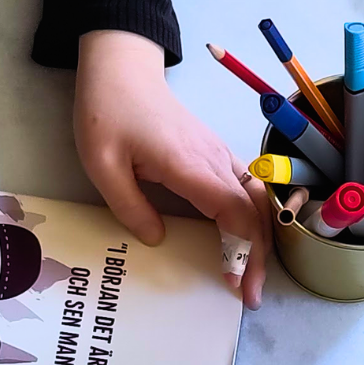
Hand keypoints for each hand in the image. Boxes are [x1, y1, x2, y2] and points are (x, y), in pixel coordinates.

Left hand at [74, 29, 270, 307]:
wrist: (121, 69)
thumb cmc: (107, 113)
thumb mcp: (102, 165)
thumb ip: (130, 207)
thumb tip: (158, 240)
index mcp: (188, 164)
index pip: (233, 211)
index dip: (241, 249)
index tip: (235, 282)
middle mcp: (214, 159)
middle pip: (255, 211)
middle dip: (259, 256)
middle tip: (251, 295)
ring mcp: (219, 154)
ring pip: (258, 200)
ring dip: (261, 238)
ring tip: (252, 274)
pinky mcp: (216, 154)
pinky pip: (248, 188)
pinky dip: (255, 218)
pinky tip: (247, 240)